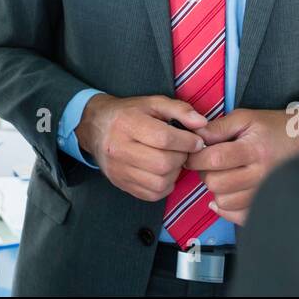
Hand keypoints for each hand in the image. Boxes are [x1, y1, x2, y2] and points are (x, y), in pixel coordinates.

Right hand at [76, 94, 207, 201]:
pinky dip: (165, 186)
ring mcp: (118, 170)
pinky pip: (151, 194)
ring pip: (159, 183)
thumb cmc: (128, 113)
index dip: (187, 142)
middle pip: (162, 163)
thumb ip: (179, 110)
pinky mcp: (121, 184)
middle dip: (181, 158)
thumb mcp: (153, 103)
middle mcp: (119, 149)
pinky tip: (164, 172)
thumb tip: (202, 124)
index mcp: (127, 124)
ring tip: (173, 161)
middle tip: (183, 150)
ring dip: (174, 173)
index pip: (163, 139)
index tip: (196, 141)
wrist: (95, 128)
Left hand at [182, 107, 298, 224]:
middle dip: (205, 172)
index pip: (214, 159)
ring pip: (224, 202)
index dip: (196, 157)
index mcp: (254, 150)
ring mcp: (265, 193)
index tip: (192, 153)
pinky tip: (228, 193)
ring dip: (216, 189)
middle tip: (208, 163)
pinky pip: (239, 217)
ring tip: (222, 175)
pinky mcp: (268, 204)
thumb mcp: (246, 118)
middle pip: (216, 183)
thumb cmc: (274, 127)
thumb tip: (194, 137)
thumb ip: (218, 127)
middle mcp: (261, 175)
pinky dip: (227, 208)